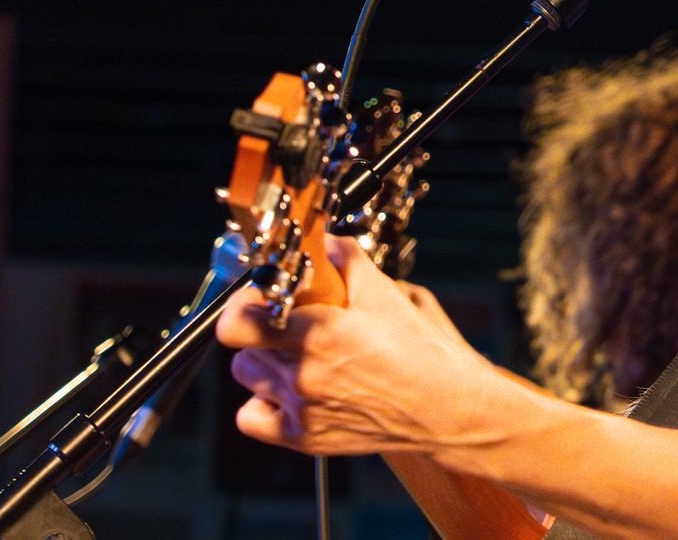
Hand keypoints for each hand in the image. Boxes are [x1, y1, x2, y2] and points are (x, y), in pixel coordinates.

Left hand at [216, 235, 498, 456]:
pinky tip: (290, 391)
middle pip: (243, 348)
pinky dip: (264, 403)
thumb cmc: (418, 351)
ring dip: (264, 363)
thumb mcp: (384, 292)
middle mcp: (302, 375)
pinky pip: (252, 418)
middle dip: (261, 331)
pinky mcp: (303, 437)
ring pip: (248, 377)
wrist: (441, 406)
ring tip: (296, 356)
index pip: (236, 324)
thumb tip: (324, 242)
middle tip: (286, 325)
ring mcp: (301, 409)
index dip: (242, 306)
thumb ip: (345, 258)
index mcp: (318, 335)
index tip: (258, 299)